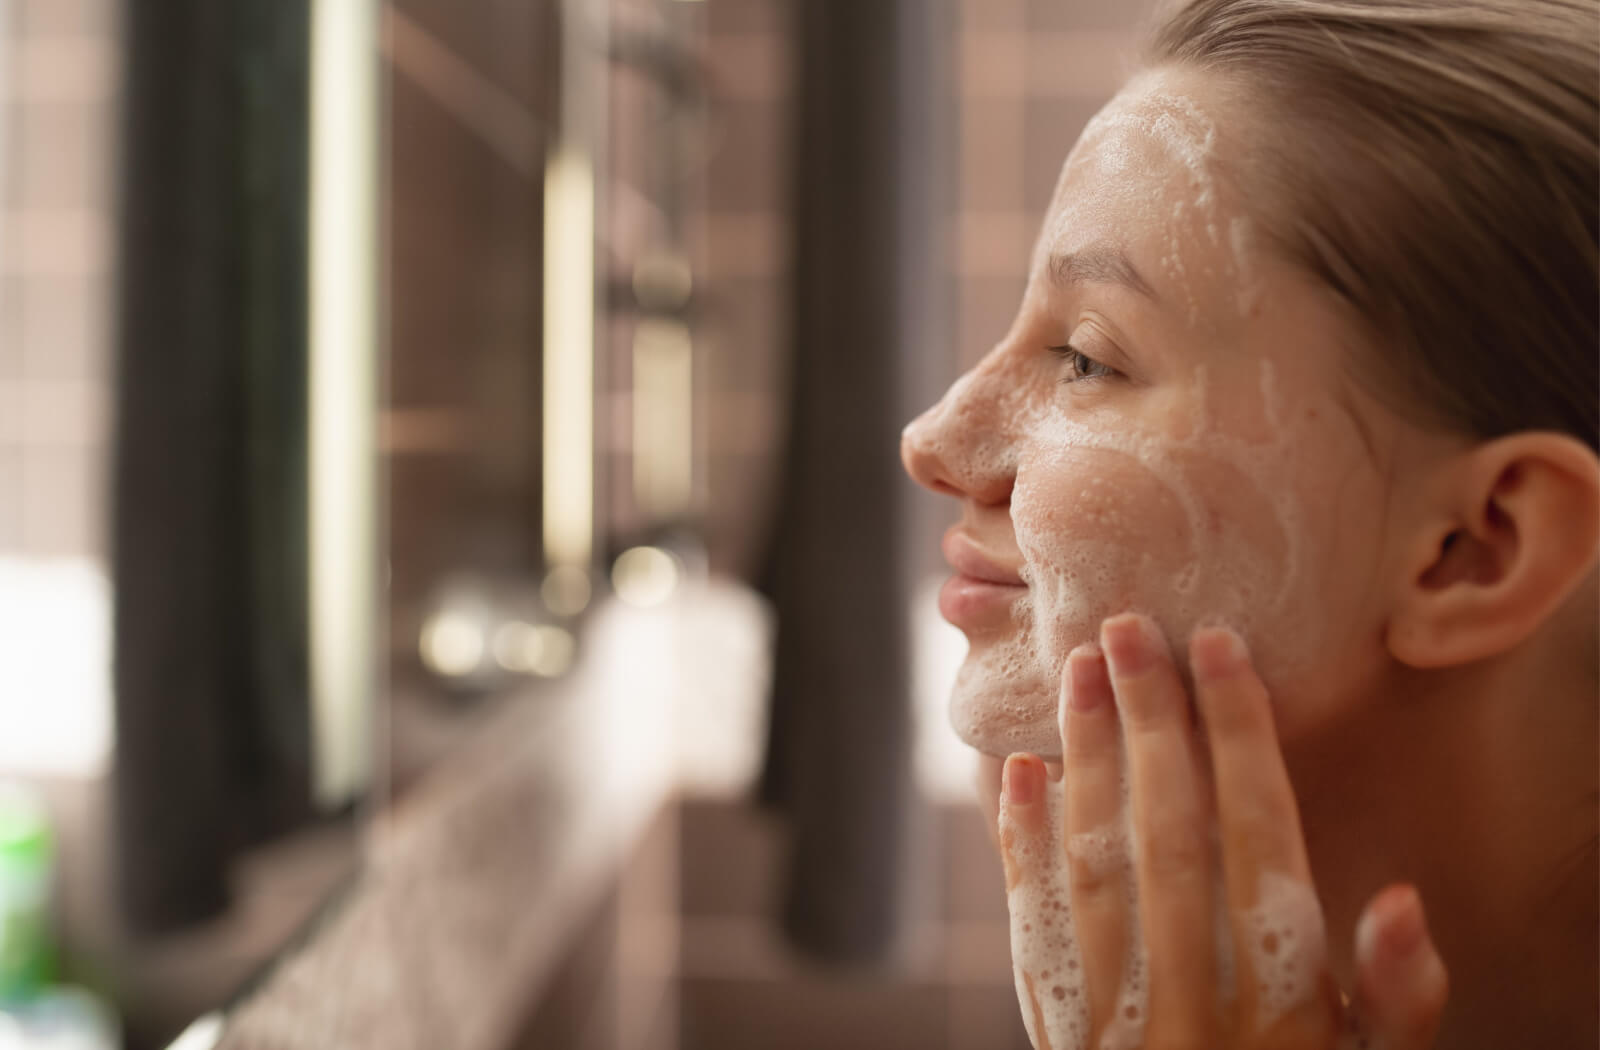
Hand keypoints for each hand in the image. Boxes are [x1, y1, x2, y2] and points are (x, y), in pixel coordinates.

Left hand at [998, 613, 1449, 1049]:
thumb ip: (1396, 1005)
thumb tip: (1405, 901)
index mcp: (1281, 994)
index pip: (1257, 836)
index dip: (1238, 735)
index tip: (1217, 646)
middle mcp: (1192, 990)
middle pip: (1166, 828)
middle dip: (1149, 720)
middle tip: (1126, 623)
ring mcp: (1114, 1007)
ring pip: (1094, 860)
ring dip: (1083, 757)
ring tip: (1074, 669)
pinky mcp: (1057, 1023)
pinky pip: (1034, 922)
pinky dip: (1022, 843)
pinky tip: (1017, 771)